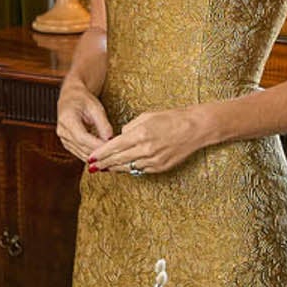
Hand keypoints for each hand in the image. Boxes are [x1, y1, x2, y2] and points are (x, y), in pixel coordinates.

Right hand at [56, 81, 112, 159]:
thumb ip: (103, 124)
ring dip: (96, 157)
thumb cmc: (82, 99)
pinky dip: (91, 155)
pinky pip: (80, 153)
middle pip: (82, 147)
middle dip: (98, 153)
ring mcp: (64, 139)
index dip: (96, 145)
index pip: (82, 137)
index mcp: (67, 119)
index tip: (110, 148)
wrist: (71, 97)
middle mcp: (63, 131)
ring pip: (81, 153)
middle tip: (114, 154)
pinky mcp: (68, 144)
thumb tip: (110, 139)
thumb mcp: (95, 107)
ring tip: (110, 157)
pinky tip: (102, 156)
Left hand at [86, 106, 207, 174]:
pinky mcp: (161, 167)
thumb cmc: (172, 118)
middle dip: (103, 164)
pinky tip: (122, 168)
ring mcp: (154, 160)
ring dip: (114, 168)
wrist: (195, 128)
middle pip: (118, 160)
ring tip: (104, 169)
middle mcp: (145, 149)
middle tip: (92, 167)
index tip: (90, 157)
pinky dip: (129, 169)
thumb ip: (130, 128)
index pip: (113, 147)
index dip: (100, 154)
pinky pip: (140, 170)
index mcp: (140, 134)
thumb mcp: (147, 116)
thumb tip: (120, 138)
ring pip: (128, 167)